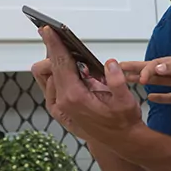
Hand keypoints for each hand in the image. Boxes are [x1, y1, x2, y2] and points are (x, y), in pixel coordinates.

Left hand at [35, 26, 143, 142]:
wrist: (121, 141)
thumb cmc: (123, 121)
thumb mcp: (125, 99)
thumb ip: (116, 80)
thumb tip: (109, 63)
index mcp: (74, 97)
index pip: (60, 63)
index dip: (54, 44)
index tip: (48, 29)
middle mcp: (62, 102)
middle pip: (47, 68)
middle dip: (56, 53)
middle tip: (70, 45)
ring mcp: (59, 107)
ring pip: (45, 77)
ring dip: (56, 64)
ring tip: (74, 59)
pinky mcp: (60, 110)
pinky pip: (50, 86)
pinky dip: (58, 75)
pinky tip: (74, 72)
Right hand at [120, 55, 170, 106]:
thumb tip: (156, 66)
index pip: (154, 64)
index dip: (142, 70)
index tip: (136, 79)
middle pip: (151, 70)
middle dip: (134, 70)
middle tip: (116, 69)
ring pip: (157, 83)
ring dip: (142, 81)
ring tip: (127, 81)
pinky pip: (169, 97)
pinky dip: (159, 97)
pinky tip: (149, 98)